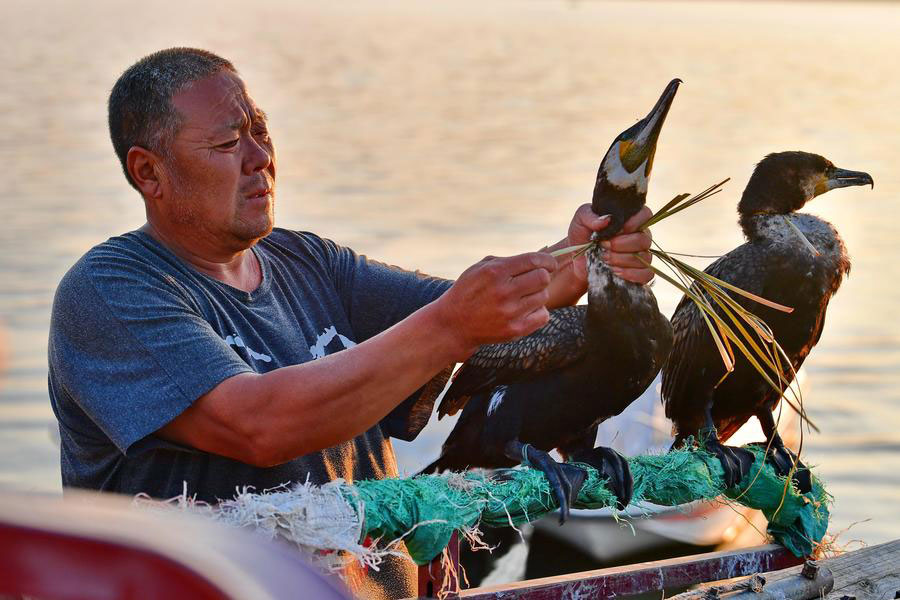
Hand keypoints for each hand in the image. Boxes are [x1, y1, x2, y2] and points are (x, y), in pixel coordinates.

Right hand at [437, 252, 557, 357]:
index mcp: (495, 272)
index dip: (547, 261)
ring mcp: (510, 312)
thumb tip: (541, 258)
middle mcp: (503, 291)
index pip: (534, 260)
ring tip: (523, 297)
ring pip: (544, 296)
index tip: (549, 264)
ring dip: (537, 294)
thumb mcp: (480, 268)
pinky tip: (525, 310)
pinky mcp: (515, 330)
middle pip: (543, 278)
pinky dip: (538, 312)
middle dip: (541, 277)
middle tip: (534, 280)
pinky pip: (543, 315)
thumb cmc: (470, 290)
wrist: (454, 323)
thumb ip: (508, 261)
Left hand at [566, 204, 653, 284]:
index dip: (633, 223)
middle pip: (644, 240)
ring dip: (622, 259)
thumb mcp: (580, 220)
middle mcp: (640, 236)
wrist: (576, 260)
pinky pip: (646, 274)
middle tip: (603, 245)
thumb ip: (590, 216)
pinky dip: (631, 274)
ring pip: (645, 258)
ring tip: (604, 258)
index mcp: (630, 219)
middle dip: (622, 244)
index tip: (615, 230)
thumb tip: (607, 219)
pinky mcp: (639, 272)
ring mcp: (641, 255)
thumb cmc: (582, 236)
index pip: (645, 215)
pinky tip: (615, 271)